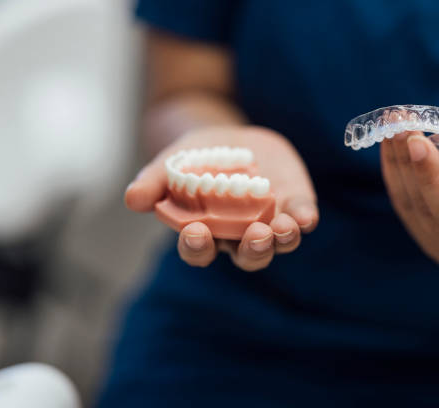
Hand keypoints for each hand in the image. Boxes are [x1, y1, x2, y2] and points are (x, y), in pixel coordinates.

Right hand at [126, 126, 318, 271]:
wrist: (229, 140)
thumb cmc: (195, 160)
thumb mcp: (170, 164)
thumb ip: (153, 182)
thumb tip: (133, 199)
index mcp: (207, 233)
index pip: (200, 251)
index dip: (197, 247)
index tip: (195, 232)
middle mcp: (240, 235)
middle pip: (248, 255)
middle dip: (253, 250)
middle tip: (255, 236)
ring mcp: (270, 222)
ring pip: (278, 242)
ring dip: (283, 238)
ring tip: (284, 227)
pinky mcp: (293, 203)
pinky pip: (302, 217)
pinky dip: (305, 218)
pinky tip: (306, 216)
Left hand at [381, 126, 438, 276]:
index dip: (432, 179)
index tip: (417, 141)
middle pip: (425, 209)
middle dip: (408, 162)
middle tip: (399, 121)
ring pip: (408, 205)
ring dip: (396, 161)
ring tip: (394, 122)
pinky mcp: (425, 235)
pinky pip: (404, 201)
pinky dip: (395, 169)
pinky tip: (393, 142)